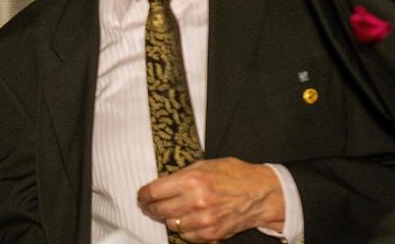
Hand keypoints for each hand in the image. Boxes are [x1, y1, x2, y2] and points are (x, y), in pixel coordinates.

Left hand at [137, 158, 283, 240]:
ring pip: (172, 225)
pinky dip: (183, 230)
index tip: (141, 196)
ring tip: (168, 212)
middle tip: (148, 205)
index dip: (143, 194)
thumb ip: (182, 176)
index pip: (155, 191)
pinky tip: (184, 222)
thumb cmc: (233, 175)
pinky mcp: (212, 234)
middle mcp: (196, 201)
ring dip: (167, 219)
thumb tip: (162, 184)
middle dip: (150, 207)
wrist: (260, 193)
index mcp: (191, 180)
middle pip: (159, 209)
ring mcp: (204, 220)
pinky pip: (187, 237)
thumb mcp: (204, 165)